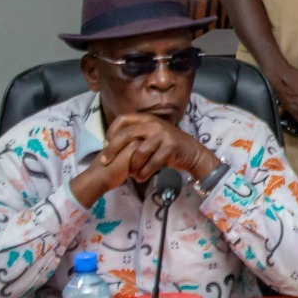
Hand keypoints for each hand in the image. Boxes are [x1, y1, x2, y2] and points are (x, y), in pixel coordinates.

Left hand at [103, 113, 221, 184]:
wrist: (192, 152)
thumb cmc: (167, 146)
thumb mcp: (151, 135)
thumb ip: (136, 135)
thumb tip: (111, 142)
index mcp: (147, 119)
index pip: (122, 120)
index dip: (111, 132)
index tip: (105, 146)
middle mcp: (154, 124)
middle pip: (126, 134)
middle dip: (112, 149)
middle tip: (106, 162)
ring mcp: (163, 134)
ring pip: (139, 152)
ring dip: (132, 166)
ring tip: (132, 175)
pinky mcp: (171, 147)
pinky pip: (152, 162)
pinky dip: (144, 172)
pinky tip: (141, 178)